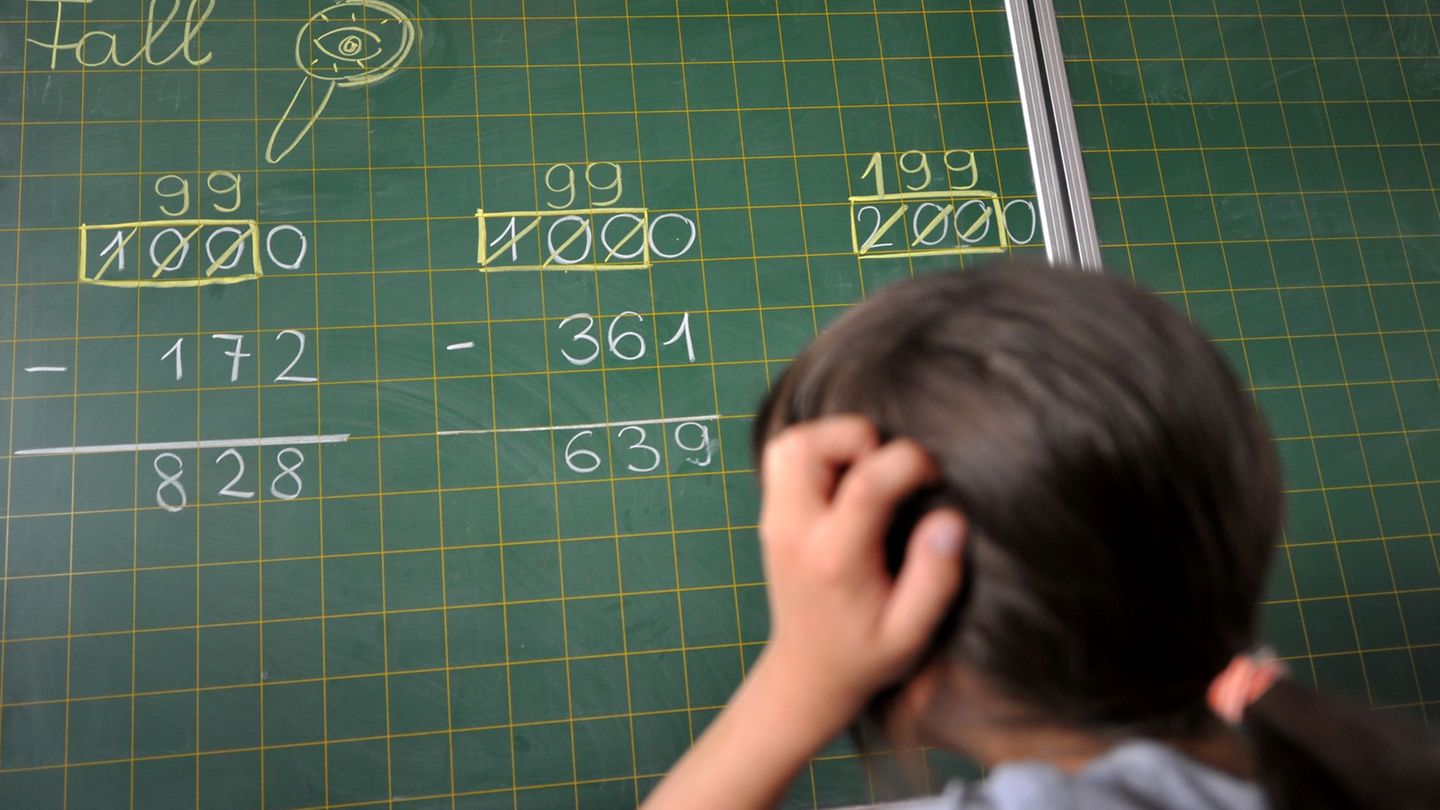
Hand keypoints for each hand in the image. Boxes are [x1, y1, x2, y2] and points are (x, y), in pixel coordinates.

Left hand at [640, 416, 965, 809]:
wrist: (806, 675)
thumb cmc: (866, 655)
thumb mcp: (912, 633)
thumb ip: (935, 578)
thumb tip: (950, 520)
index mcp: (835, 557)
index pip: (867, 481)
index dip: (911, 462)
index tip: (934, 479)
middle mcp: (796, 530)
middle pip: (809, 445)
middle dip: (860, 439)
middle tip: (889, 471)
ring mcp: (775, 519)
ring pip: (790, 442)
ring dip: (834, 440)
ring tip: (868, 470)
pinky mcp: (771, 514)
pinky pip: (784, 456)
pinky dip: (817, 451)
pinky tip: (846, 479)